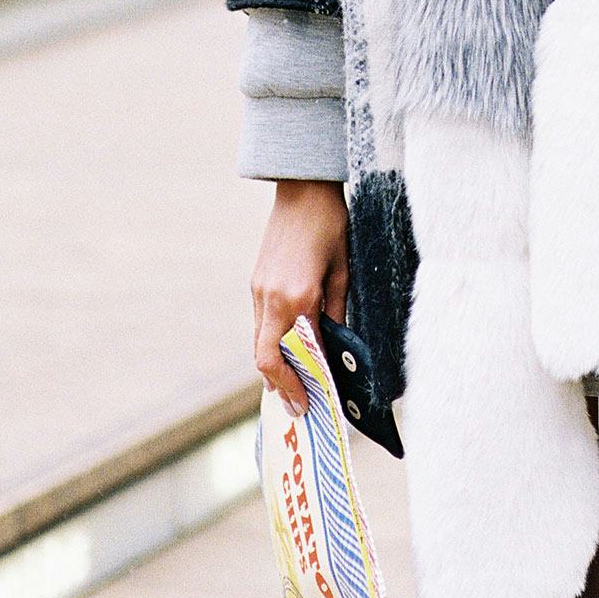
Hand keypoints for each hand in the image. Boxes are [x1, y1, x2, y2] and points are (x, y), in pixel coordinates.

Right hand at [251, 179, 348, 416]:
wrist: (303, 190)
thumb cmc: (331, 226)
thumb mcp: (343, 272)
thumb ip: (335, 313)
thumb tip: (334, 348)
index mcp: (299, 298)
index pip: (298, 356)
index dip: (304, 383)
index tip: (313, 404)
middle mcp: (273, 299)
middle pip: (265, 360)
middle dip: (280, 388)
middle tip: (297, 407)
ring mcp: (259, 291)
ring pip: (258, 345)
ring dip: (273, 370)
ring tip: (290, 388)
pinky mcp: (255, 283)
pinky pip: (259, 324)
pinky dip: (270, 345)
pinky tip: (286, 352)